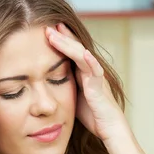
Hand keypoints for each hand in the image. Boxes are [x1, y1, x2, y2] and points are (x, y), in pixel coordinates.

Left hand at [45, 23, 126, 142]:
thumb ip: (64, 85)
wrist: (108, 127)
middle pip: (75, 48)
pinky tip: (83, 52)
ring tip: (56, 32)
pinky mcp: (99, 86)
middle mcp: (89, 70)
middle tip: (47, 26)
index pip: (70, 52)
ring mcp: (95, 76)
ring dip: (68, 43)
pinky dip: (90, 61)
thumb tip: (46, 82)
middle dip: (61, 36)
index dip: (60, 40)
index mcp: (82, 72)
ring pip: (82, 54)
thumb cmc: (92, 114)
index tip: (46, 30)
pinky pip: (95, 71)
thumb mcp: (73, 96)